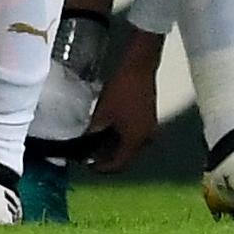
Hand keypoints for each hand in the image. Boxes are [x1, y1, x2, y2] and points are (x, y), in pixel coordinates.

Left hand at [84, 29, 160, 173]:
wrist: (139, 66)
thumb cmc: (122, 90)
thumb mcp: (102, 114)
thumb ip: (93, 133)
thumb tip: (84, 144)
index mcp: (136, 140)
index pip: (118, 164)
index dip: (101, 167)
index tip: (87, 164)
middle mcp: (146, 138)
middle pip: (126, 156)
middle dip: (108, 157)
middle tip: (90, 154)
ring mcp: (149, 127)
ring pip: (130, 145)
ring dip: (114, 146)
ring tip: (96, 141)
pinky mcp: (148, 117)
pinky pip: (134, 134)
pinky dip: (121, 136)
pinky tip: (108, 129)